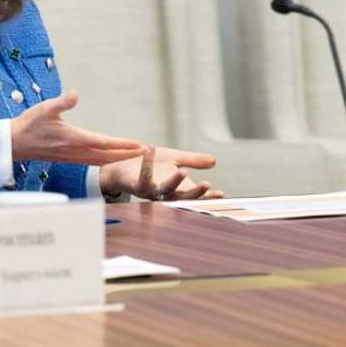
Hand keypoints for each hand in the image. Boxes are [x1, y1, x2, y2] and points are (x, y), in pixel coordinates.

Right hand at [10, 90, 145, 164]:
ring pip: (101, 160)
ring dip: (119, 158)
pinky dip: (107, 160)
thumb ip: (61, 102)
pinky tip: (112, 158)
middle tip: (146, 152)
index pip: (105, 143)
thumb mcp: (44, 108)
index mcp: (74, 138)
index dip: (123, 144)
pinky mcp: (69, 158)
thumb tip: (75, 93)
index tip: (139, 144)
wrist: (12, 144)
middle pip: (108, 156)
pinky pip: (93, 161)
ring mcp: (73, 157)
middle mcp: (76, 151)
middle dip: (128, 154)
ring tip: (135, 156)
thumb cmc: (28, 124)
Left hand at [99, 145, 223, 200]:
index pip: (195, 195)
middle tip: (207, 185)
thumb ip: (193, 161)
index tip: (221, 194)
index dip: (207, 196)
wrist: (123, 167)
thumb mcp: (175, 159)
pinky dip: (147, 163)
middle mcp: (165, 193)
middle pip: (182, 197)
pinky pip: (143, 176)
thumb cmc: (151, 165)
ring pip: (164, 190)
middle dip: (194, 193)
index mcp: (177, 188)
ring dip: (174, 182)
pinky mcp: (136, 185)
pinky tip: (151, 149)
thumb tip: (215, 161)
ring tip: (183, 171)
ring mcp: (151, 191)